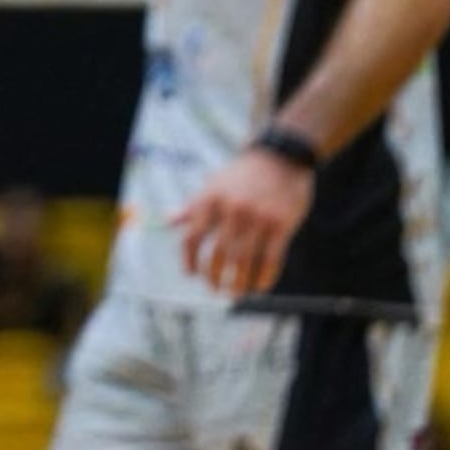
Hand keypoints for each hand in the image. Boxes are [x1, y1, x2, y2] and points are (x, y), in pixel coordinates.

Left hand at [171, 147, 314, 297]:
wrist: (280, 156)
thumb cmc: (243, 175)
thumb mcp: (214, 184)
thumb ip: (193, 206)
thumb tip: (169, 222)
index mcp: (210, 199)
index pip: (192, 237)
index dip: (190, 260)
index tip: (192, 274)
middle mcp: (231, 209)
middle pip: (218, 254)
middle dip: (215, 278)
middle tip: (216, 290)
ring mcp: (257, 217)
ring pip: (244, 261)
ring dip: (239, 283)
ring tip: (237, 293)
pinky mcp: (281, 224)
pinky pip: (271, 259)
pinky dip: (263, 278)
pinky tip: (260, 287)